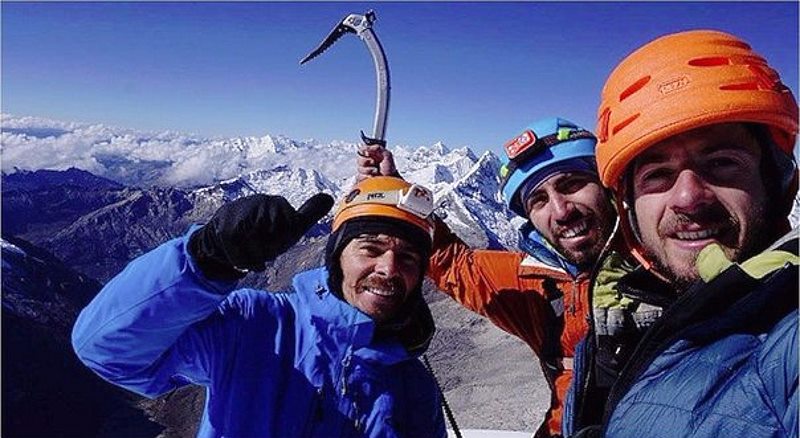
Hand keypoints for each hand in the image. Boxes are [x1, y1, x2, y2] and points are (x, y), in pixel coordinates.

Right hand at [189, 193, 333, 279]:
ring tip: (253, 251)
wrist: (225, 240)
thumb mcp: (289, 226)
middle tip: (263, 245)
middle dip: (270, 249)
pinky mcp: (225, 230)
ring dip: (257, 256)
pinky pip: (241, 254)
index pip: (292, 225)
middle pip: (275, 238)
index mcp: (276, 203)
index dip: (284, 237)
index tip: (275, 236)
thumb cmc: (262, 234)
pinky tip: (245, 260)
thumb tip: (330, 197)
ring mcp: (240, 214)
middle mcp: (258, 203)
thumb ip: (308, 214)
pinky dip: (244, 262)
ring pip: (258, 246)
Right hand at [356, 143, 399, 181]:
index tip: (368, 153)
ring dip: (368, 170)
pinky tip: (372, 177)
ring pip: (359, 168)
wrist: (391, 179)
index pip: (362, 150)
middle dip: (366, 161)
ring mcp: (365, 170)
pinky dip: (366, 177)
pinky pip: (359, 177)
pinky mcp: (364, 178)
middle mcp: (367, 162)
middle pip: (359, 159)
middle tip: (374, 163)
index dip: (363, 150)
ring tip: (376, 171)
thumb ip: (378, 148)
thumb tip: (368, 147)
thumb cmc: (390, 168)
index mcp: (372, 154)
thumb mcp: (387, 154)